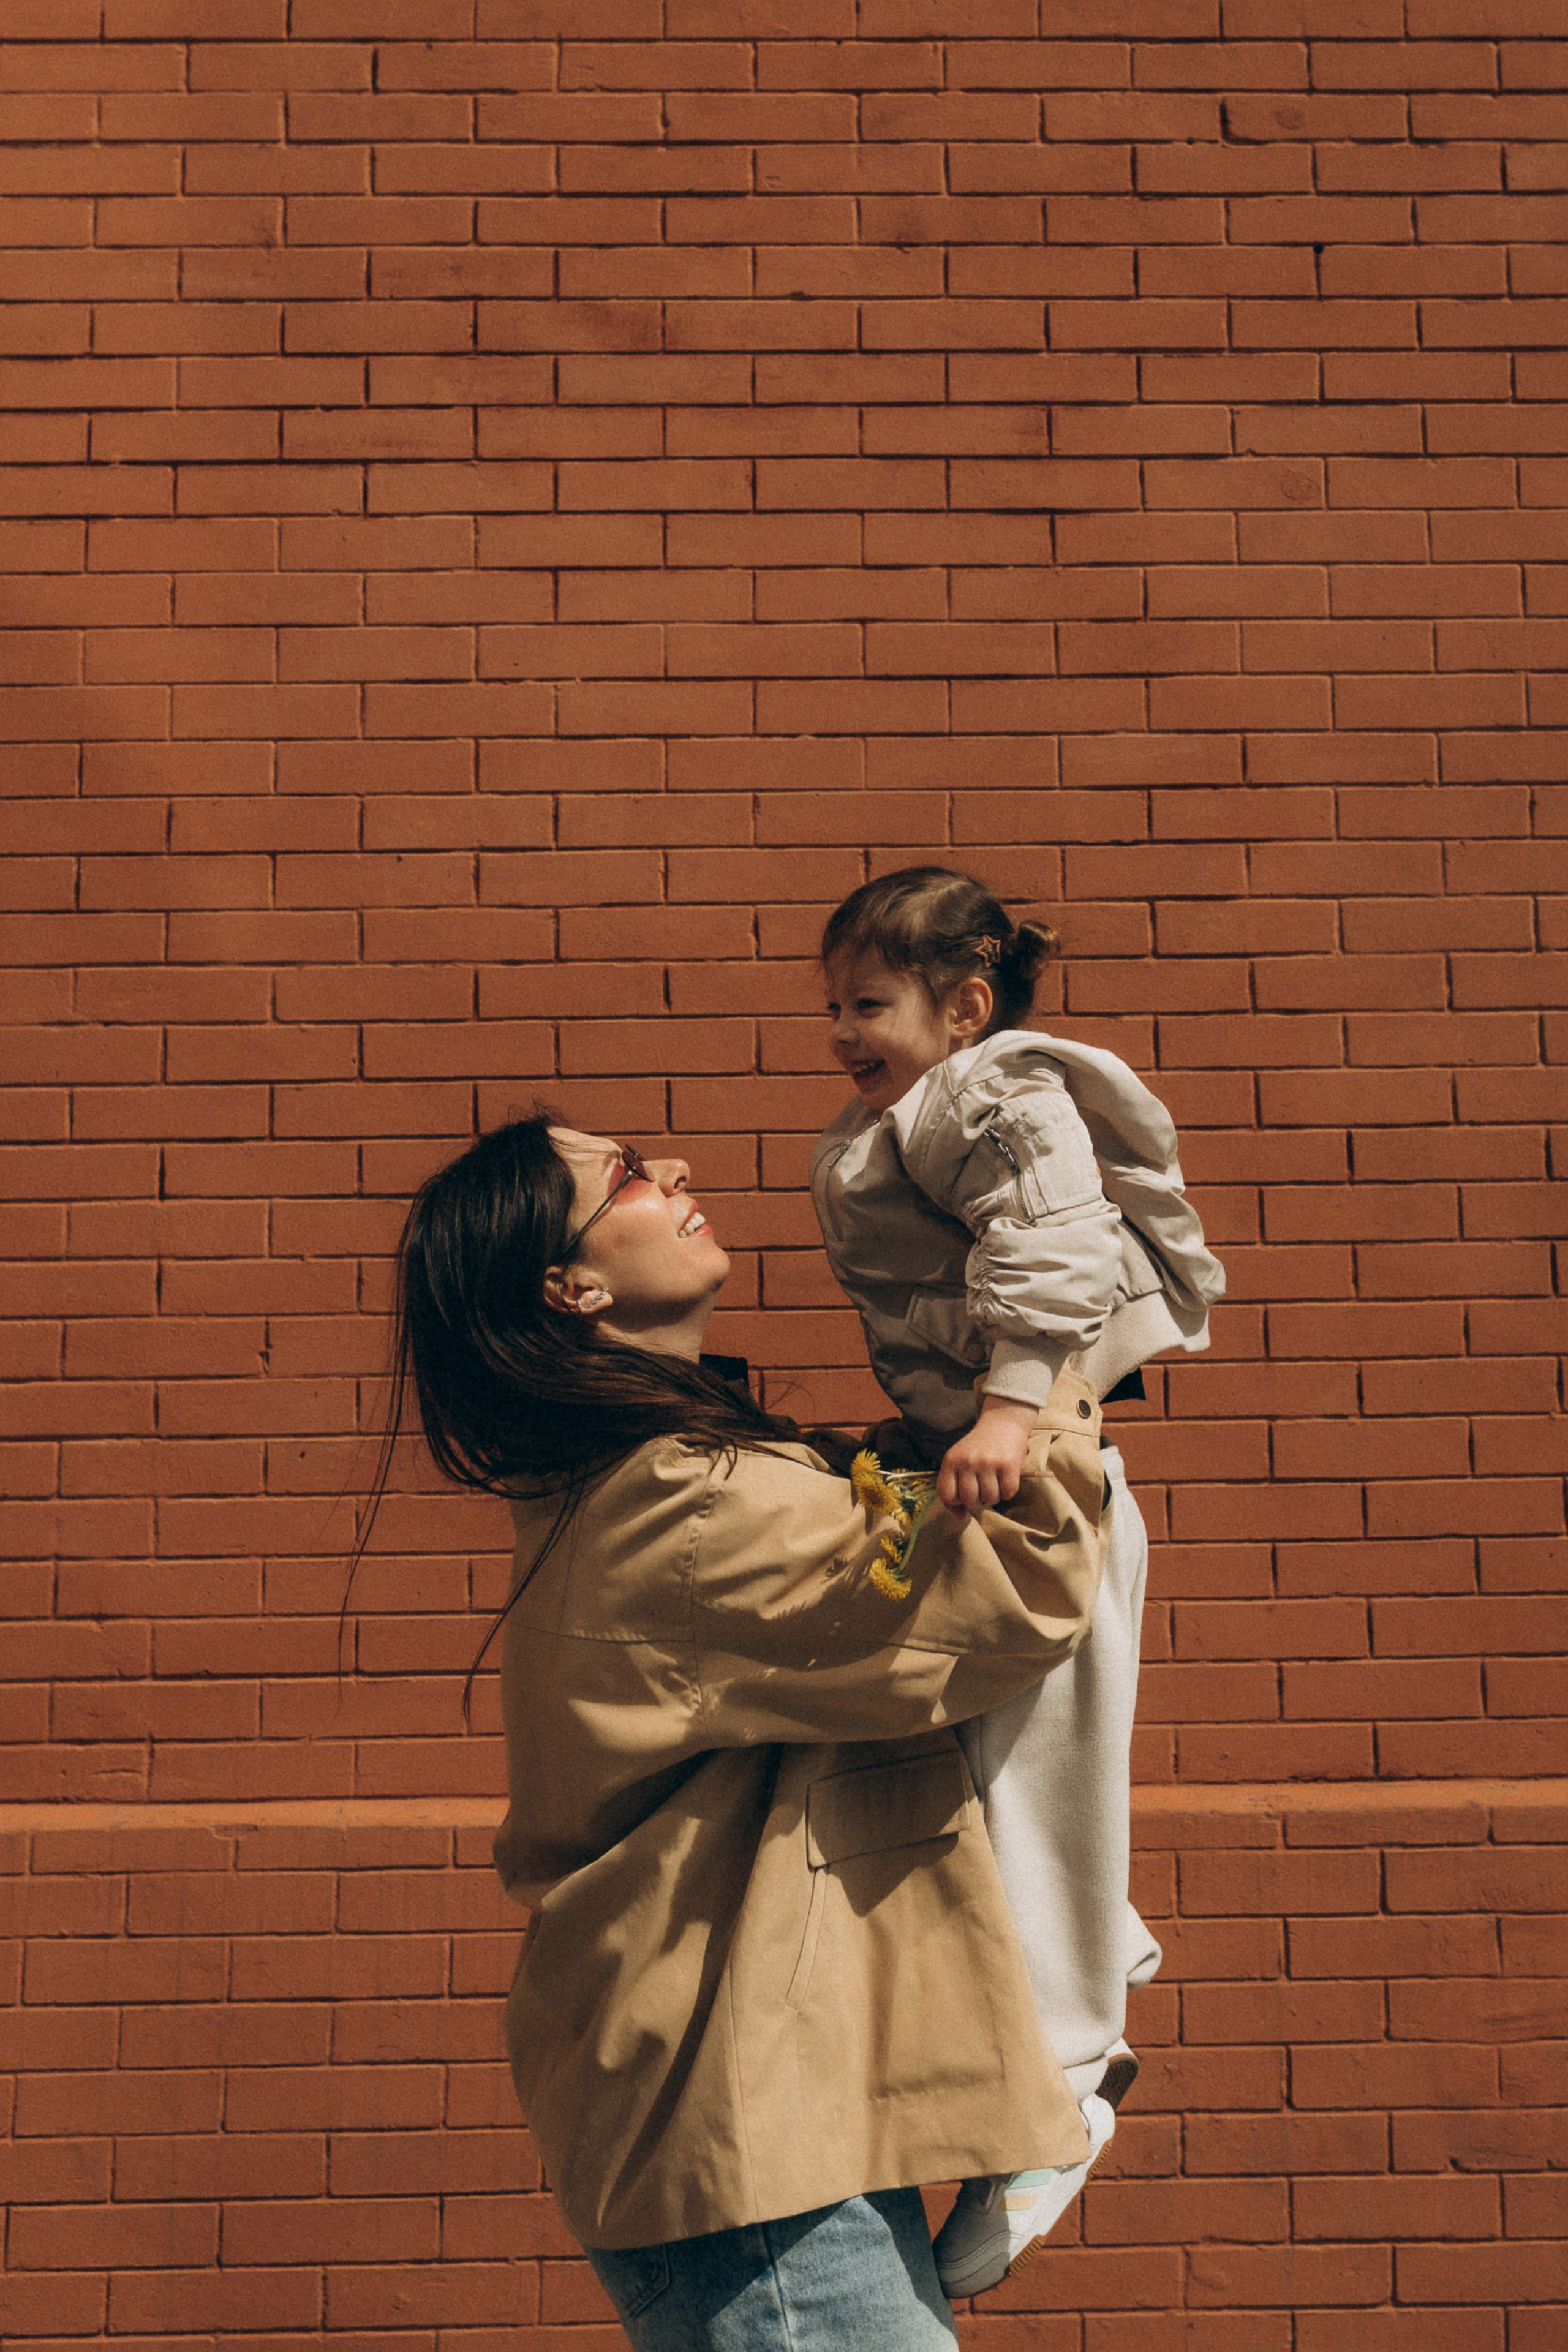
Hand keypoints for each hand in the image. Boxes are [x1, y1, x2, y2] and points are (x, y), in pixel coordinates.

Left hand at [937, 1397, 1036, 1518]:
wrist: (1002, 1423)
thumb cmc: (978, 1448)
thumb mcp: (959, 1461)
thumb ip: (954, 1486)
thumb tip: (960, 1516)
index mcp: (951, 1460)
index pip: (946, 1495)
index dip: (955, 1502)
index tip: (963, 1497)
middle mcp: (967, 1461)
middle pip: (970, 1500)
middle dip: (978, 1499)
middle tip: (982, 1485)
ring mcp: (988, 1463)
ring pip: (990, 1499)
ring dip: (994, 1495)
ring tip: (995, 1480)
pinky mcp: (1009, 1465)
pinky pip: (1008, 1493)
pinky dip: (1009, 1491)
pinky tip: (1006, 1478)